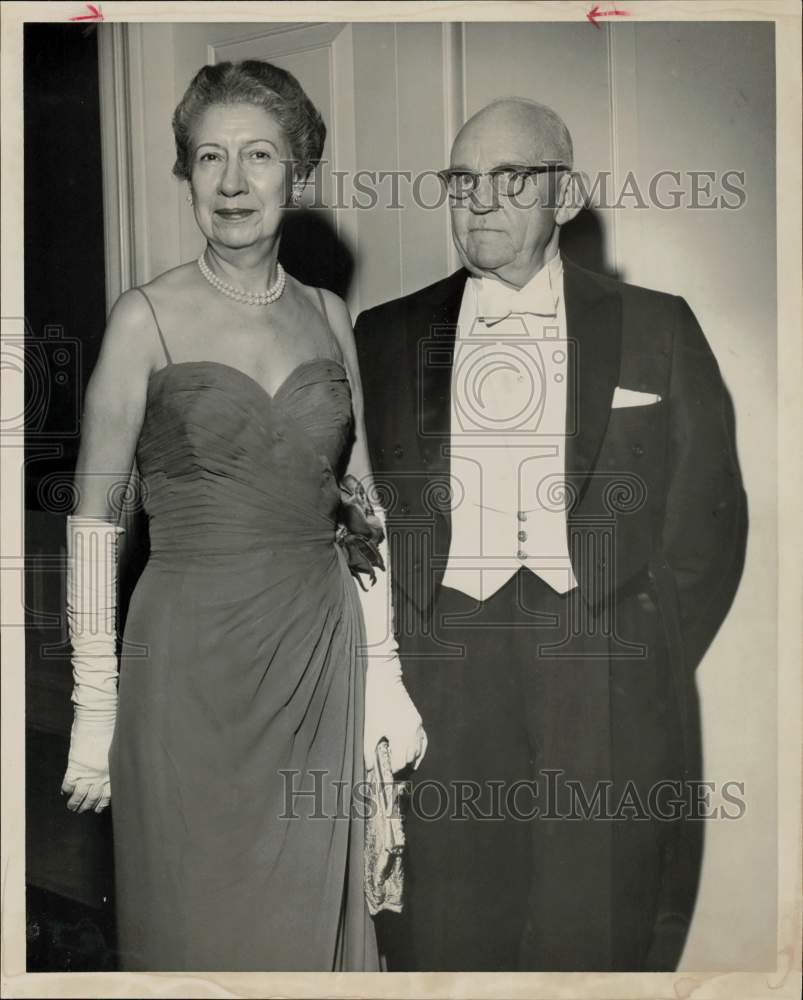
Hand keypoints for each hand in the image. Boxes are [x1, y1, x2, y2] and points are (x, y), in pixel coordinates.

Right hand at [61, 719, 113, 813]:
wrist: (99, 720)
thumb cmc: (110, 730)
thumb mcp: (115, 748)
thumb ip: (111, 760)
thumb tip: (108, 767)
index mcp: (112, 771)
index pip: (107, 795)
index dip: (101, 803)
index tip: (98, 808)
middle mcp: (101, 776)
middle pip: (93, 798)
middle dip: (87, 806)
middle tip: (82, 809)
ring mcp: (87, 772)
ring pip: (79, 796)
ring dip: (74, 803)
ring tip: (71, 807)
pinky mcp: (75, 767)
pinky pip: (68, 784)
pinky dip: (65, 789)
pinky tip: (64, 791)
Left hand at [364, 657, 427, 773]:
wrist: (384, 681)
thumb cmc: (375, 704)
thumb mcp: (369, 730)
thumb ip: (370, 752)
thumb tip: (371, 767)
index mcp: (401, 735)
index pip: (400, 762)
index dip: (391, 769)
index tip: (383, 772)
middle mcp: (413, 732)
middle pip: (409, 758)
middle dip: (399, 764)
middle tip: (388, 767)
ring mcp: (417, 726)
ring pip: (417, 751)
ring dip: (408, 758)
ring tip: (396, 760)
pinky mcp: (417, 720)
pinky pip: (423, 741)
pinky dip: (418, 750)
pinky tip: (413, 757)